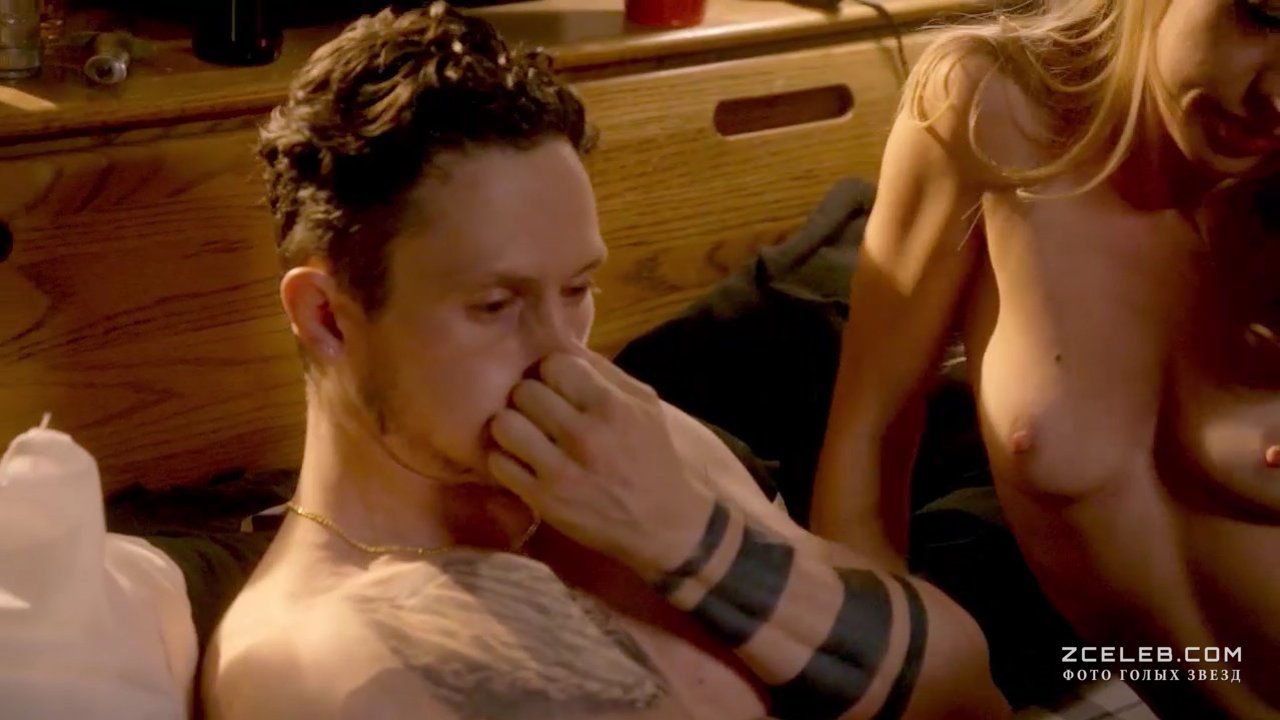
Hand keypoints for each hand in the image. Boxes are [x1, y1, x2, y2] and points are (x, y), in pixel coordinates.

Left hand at [486, 350, 715, 576]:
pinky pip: (500, 464)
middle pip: (524, 391)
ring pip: (504, 424)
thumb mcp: (644, 404)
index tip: (559, 387)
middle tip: (539, 412)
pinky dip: (506, 459)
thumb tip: (563, 341)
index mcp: (611, 406)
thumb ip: (604, 371)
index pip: (553, 364)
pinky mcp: (544, 500)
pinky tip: (522, 460)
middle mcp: (584, 435)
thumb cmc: (654, 457)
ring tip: (525, 434)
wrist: (665, 523)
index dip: (553, 372)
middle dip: (529, 398)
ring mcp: (561, 470)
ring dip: (511, 426)